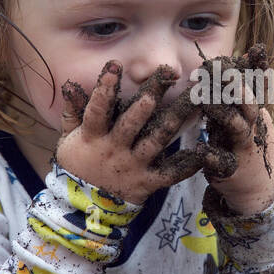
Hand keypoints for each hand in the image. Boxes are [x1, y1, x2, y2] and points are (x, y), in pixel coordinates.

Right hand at [55, 61, 236, 204]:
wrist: (85, 208)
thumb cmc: (78, 165)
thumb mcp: (68, 139)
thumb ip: (72, 112)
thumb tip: (70, 85)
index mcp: (94, 137)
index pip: (97, 110)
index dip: (104, 88)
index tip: (115, 65)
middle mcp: (115, 150)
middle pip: (133, 121)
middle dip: (149, 97)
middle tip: (165, 76)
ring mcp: (133, 166)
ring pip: (156, 140)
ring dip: (175, 119)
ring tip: (192, 100)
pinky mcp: (148, 182)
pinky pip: (171, 173)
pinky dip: (188, 164)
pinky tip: (204, 150)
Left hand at [198, 48, 273, 214]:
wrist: (258, 188)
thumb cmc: (245, 144)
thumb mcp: (246, 116)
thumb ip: (244, 89)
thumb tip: (246, 54)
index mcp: (254, 112)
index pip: (258, 86)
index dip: (257, 68)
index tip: (256, 49)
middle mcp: (252, 127)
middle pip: (248, 103)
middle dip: (237, 85)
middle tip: (222, 67)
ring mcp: (243, 148)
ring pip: (237, 127)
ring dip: (222, 112)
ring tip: (205, 99)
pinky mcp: (230, 169)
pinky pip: (221, 161)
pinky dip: (211, 155)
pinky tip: (200, 149)